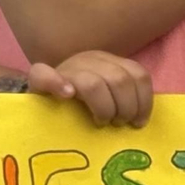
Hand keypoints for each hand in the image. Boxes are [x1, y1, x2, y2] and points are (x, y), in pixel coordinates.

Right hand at [27, 52, 152, 125]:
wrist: (44, 104)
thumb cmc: (84, 108)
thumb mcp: (112, 100)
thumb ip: (129, 102)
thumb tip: (141, 122)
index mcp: (110, 63)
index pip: (138, 74)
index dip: (144, 102)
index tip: (138, 123)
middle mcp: (90, 60)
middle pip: (120, 80)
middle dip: (125, 108)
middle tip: (118, 123)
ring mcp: (66, 68)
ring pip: (94, 83)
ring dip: (104, 108)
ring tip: (101, 121)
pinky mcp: (40, 77)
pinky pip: (43, 74)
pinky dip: (56, 84)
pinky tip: (67, 95)